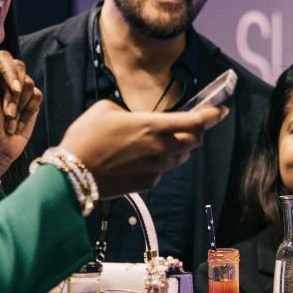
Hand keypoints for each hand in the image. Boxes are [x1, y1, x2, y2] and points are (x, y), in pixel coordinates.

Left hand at [0, 36, 41, 179]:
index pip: (3, 58)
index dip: (9, 73)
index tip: (10, 89)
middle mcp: (1, 78)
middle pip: (19, 68)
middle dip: (14, 93)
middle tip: (7, 113)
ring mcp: (16, 90)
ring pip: (29, 83)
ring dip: (20, 105)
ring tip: (9, 121)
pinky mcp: (29, 102)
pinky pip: (37, 96)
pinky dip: (28, 111)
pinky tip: (18, 124)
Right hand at [59, 100, 225, 196]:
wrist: (72, 175)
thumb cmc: (85, 138)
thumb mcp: (105, 109)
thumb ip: (129, 112)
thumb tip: (136, 118)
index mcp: (152, 126)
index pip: (194, 122)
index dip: (212, 115)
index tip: (221, 110)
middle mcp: (159, 149)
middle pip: (193, 141)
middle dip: (195, 132)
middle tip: (188, 126)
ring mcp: (155, 169)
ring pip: (181, 157)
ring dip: (179, 148)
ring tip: (163, 141)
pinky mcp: (147, 183)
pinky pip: (163, 170)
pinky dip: (161, 162)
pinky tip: (143, 157)